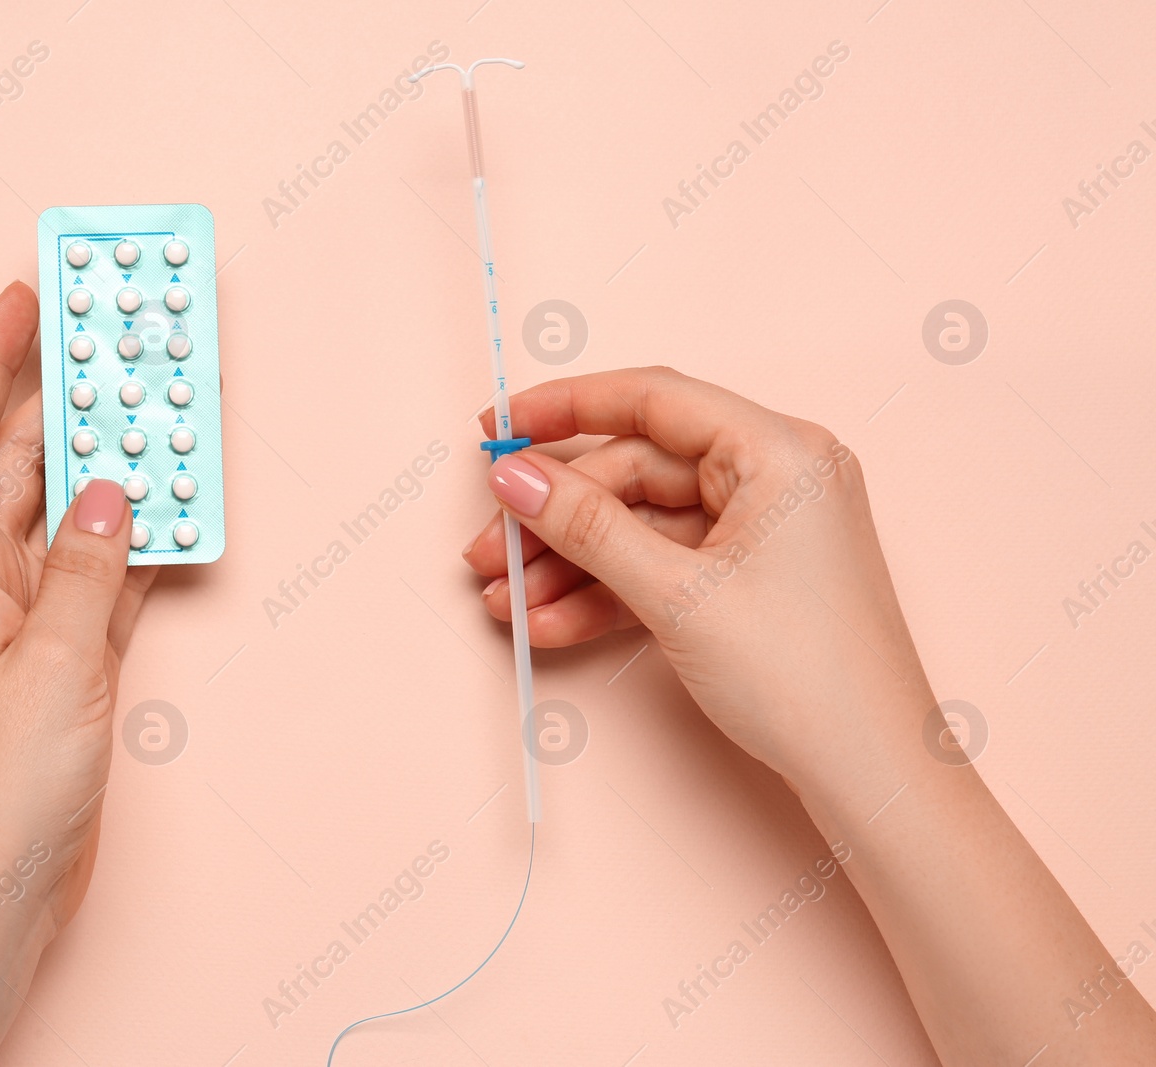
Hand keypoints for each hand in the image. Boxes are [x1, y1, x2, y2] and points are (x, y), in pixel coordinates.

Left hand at [0, 281, 157, 930]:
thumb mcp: (52, 664)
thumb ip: (88, 570)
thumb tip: (112, 491)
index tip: (23, 294)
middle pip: (24, 462)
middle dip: (67, 397)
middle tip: (119, 336)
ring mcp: (27, 619)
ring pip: (73, 514)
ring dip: (113, 465)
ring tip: (161, 407)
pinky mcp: (67, 657)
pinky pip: (107, 573)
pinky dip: (141, 541)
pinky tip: (177, 510)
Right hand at [462, 366, 933, 795]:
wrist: (871, 774)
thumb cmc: (806, 678)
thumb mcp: (677, 595)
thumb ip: (587, 527)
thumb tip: (516, 478)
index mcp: (779, 451)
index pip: (651, 400)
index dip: (563, 407)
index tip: (499, 429)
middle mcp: (777, 475)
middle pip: (636, 471)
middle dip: (555, 517)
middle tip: (491, 551)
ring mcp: (764, 527)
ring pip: (641, 525)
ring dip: (571, 564)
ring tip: (508, 602)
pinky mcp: (751, 575)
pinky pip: (664, 565)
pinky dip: (609, 592)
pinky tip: (553, 624)